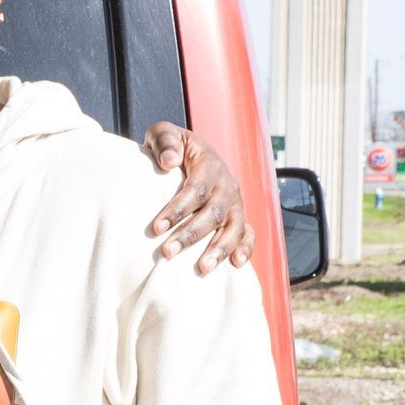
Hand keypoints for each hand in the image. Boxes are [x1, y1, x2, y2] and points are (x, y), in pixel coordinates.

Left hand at [141, 124, 253, 272]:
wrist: (191, 154)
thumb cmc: (172, 148)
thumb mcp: (163, 134)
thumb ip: (164, 141)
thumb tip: (168, 162)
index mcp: (210, 164)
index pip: (195, 190)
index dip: (177, 210)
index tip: (156, 228)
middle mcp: (227, 185)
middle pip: (213, 213)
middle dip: (191, 235)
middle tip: (167, 252)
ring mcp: (235, 203)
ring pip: (234, 227)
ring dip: (218, 249)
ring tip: (202, 269)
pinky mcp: (238, 217)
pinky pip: (248, 234)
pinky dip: (246, 249)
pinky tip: (236, 265)